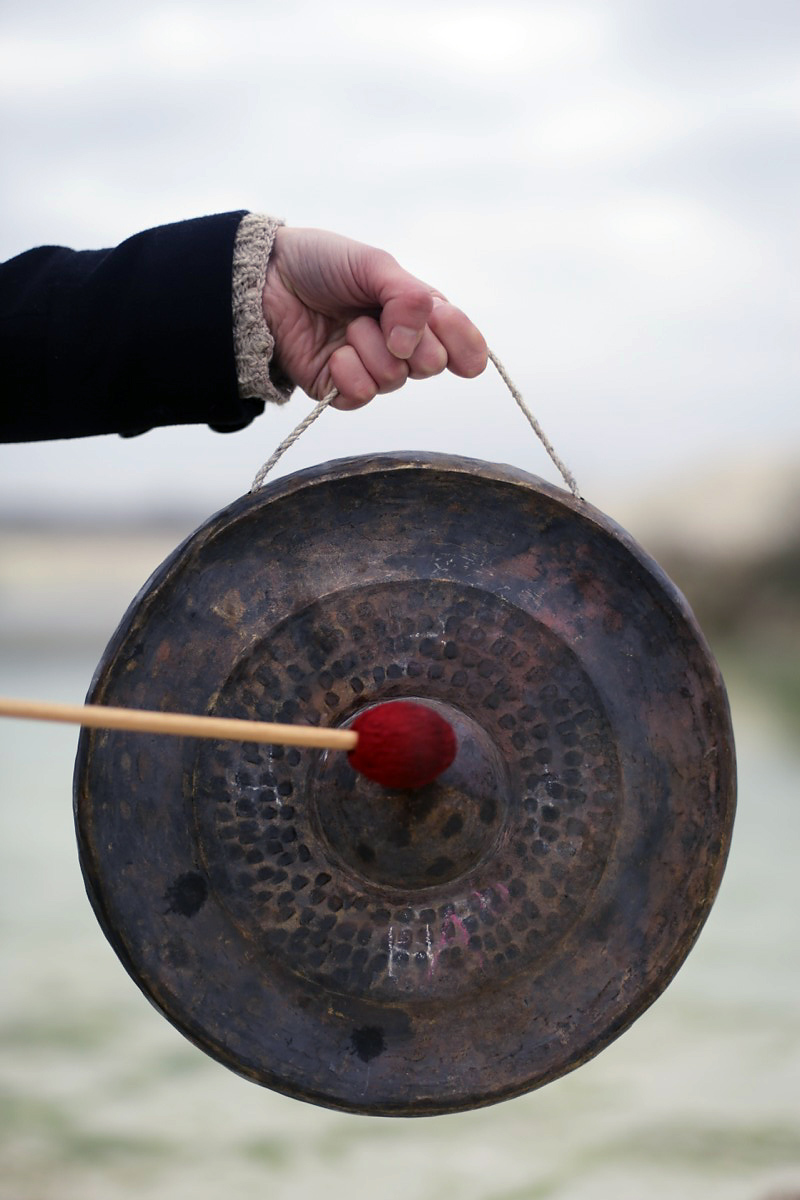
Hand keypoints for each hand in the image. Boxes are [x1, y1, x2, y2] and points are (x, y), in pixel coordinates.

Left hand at [262, 227, 487, 409]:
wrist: (265, 278)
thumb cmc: (321, 263)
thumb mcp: (374, 265)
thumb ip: (408, 299)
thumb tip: (412, 343)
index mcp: (417, 313)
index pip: (461, 342)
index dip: (462, 339)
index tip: (440, 319)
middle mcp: (400, 344)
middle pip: (432, 364)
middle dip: (409, 340)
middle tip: (379, 316)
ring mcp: (371, 368)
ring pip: (395, 380)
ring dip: (369, 348)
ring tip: (346, 326)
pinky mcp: (340, 389)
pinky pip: (362, 396)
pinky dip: (348, 373)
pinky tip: (333, 354)